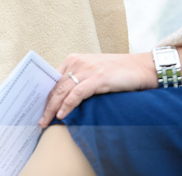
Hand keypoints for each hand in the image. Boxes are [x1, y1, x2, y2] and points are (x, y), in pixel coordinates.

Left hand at [38, 52, 156, 126]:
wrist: (143, 67)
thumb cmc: (119, 72)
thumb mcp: (93, 73)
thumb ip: (78, 80)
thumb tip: (62, 98)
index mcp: (73, 60)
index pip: (52, 79)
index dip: (44, 95)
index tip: (38, 108)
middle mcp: (77, 62)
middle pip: (55, 87)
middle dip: (46, 105)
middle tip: (39, 120)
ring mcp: (87, 69)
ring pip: (63, 91)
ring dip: (53, 109)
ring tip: (46, 122)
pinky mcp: (98, 78)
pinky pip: (77, 94)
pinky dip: (67, 105)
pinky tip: (62, 115)